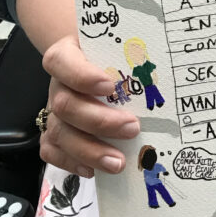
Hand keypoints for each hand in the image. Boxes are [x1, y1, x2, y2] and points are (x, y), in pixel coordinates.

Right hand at [40, 34, 139, 176]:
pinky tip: (93, 170)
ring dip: (89, 151)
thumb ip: (129, 53)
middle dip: (100, 121)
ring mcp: (52, 110)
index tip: (109, 85)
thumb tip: (164, 68)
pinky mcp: (52, 131)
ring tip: (118, 162)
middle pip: (65, 105)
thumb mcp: (115, 45)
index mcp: (66, 55)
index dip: (82, 76)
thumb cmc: (108, 53)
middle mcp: (57, 84)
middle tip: (132, 128)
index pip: (63, 62)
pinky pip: (51, 151)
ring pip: (59, 133)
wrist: (88, 58)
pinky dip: (71, 163)